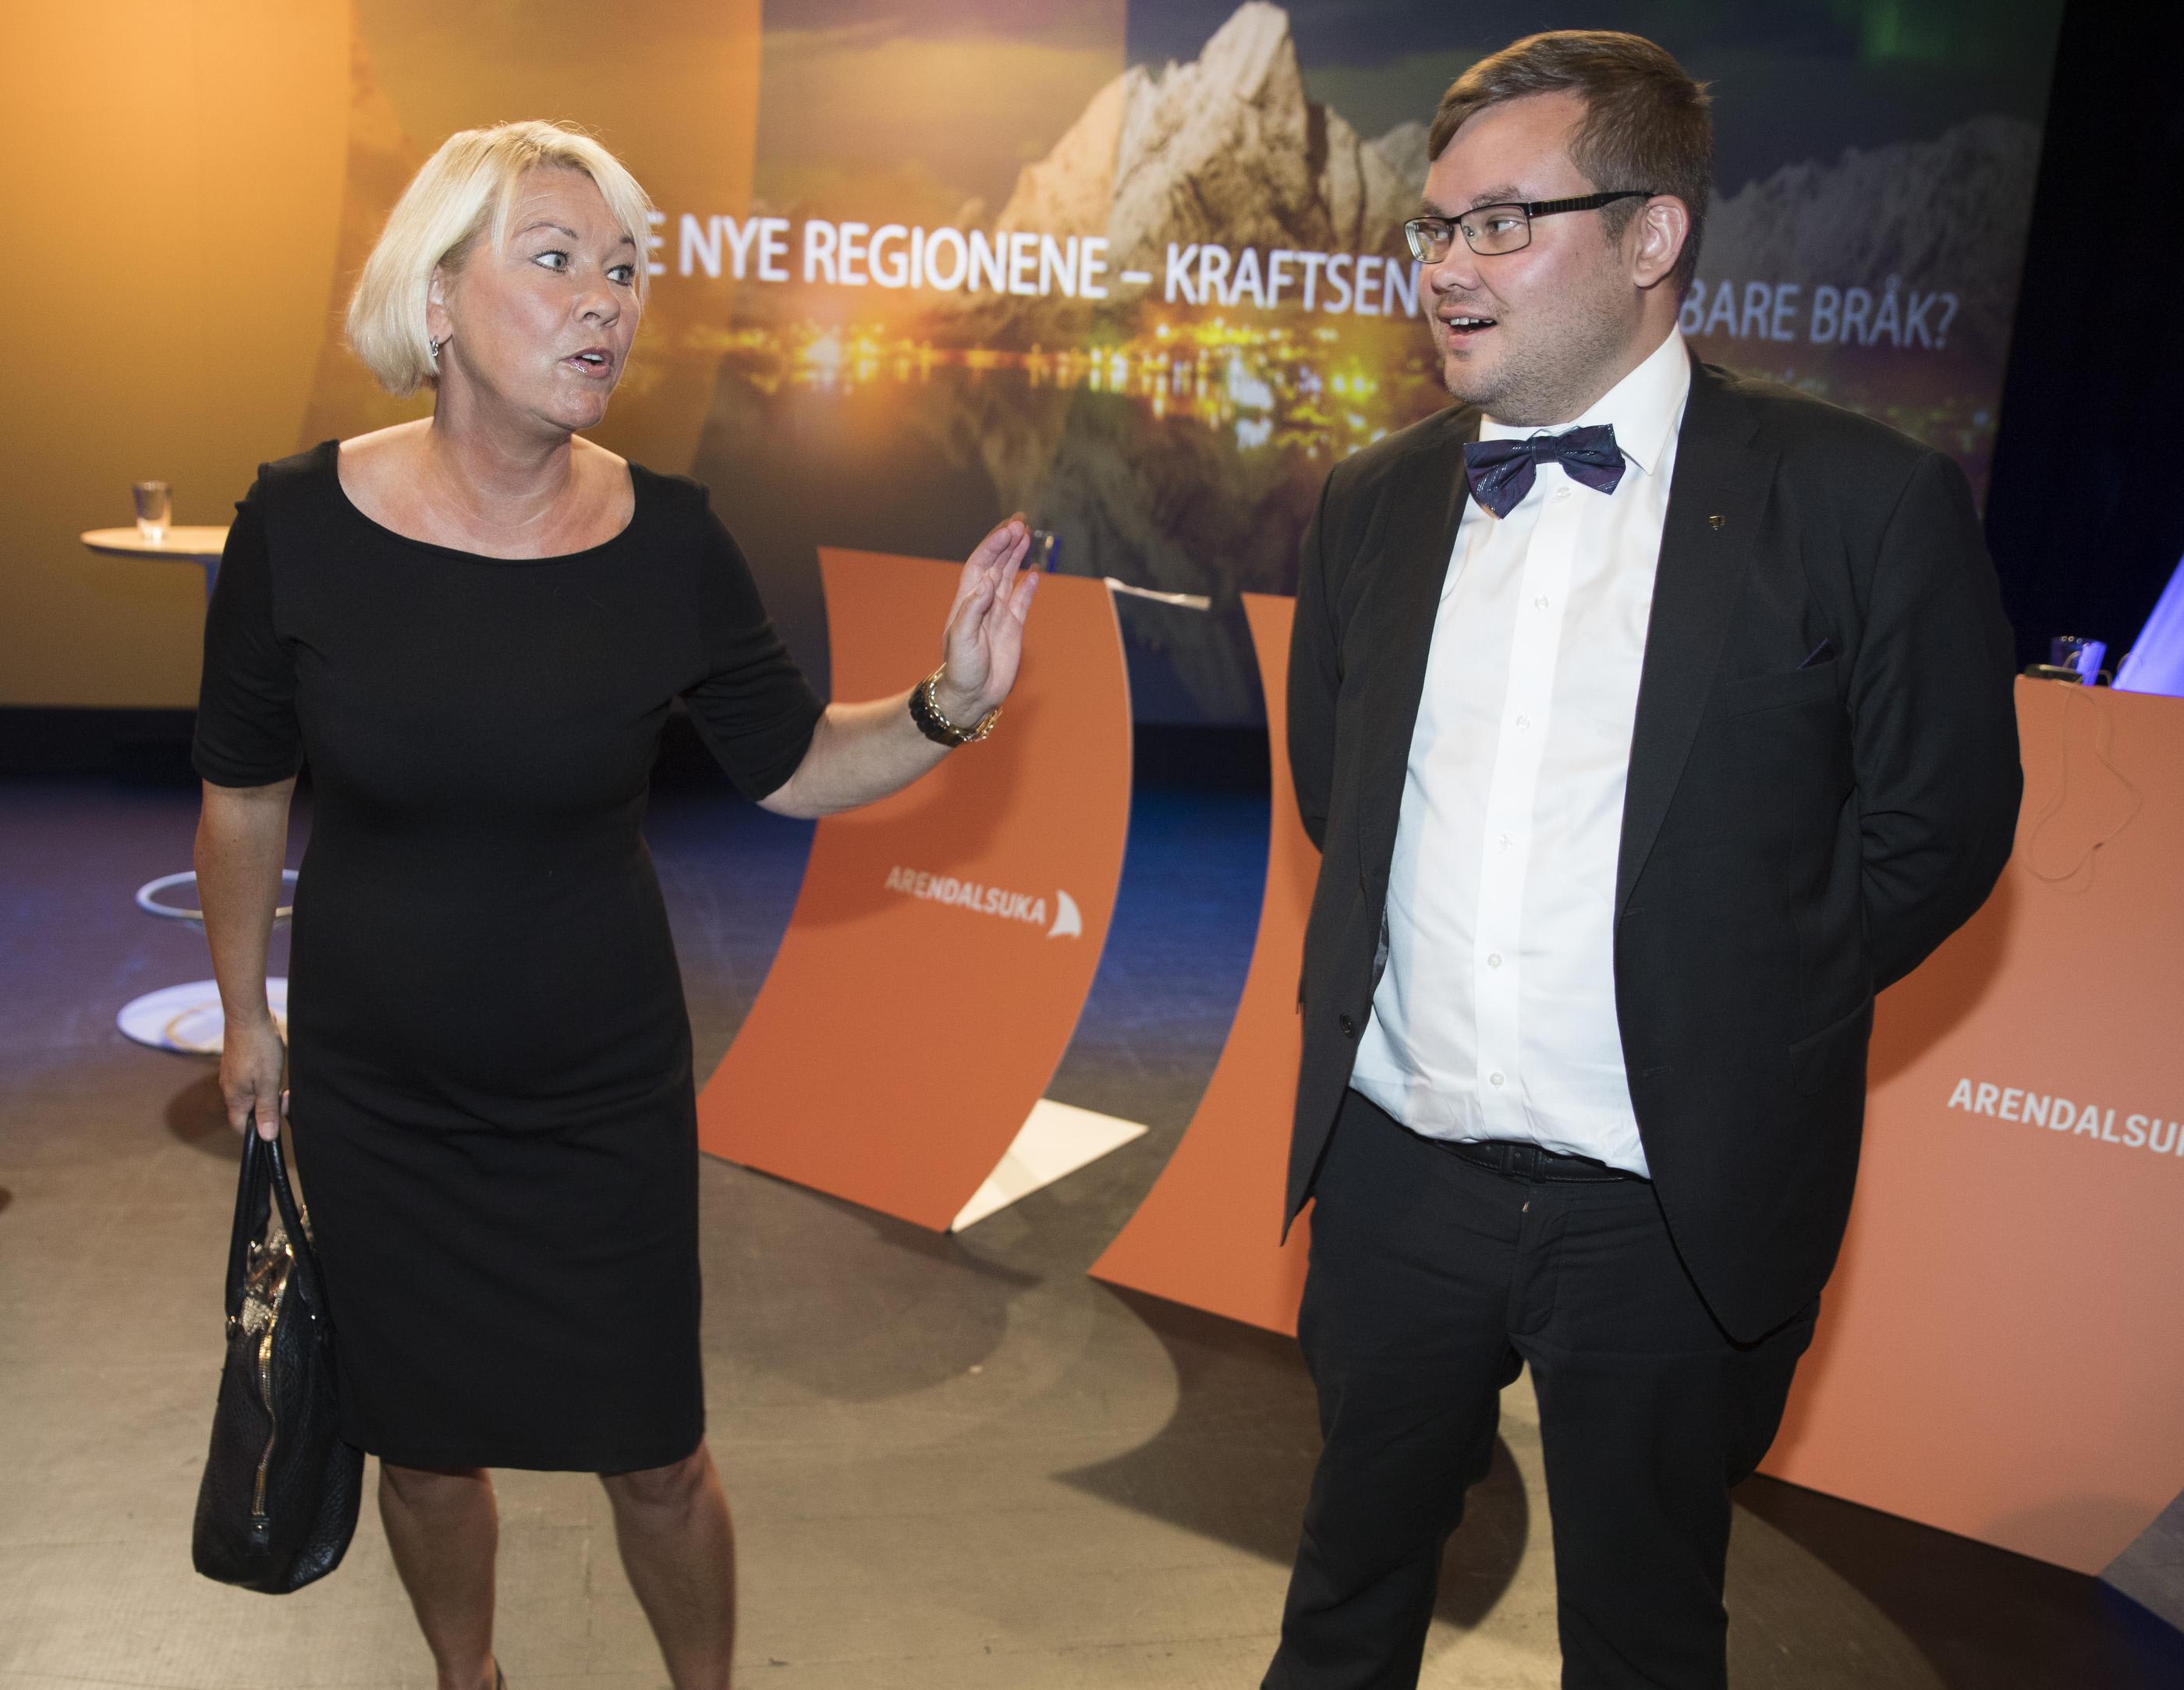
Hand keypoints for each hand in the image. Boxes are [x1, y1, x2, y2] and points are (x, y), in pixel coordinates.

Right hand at [219, 1011, 287, 1141]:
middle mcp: (229, 1089)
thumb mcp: (268, 1083)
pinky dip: (264, 1081)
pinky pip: (250, 1081)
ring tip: (279, 1080)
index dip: (259, 1129)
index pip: (241, 1127)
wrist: (248, 1017)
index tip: (277, 1116)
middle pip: (248, 1111)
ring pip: (251, 1095)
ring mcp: (232, 1076)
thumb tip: (266, 1137)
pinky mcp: (237, 1064)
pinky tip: (273, 1069)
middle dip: (268, 1108)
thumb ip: (266, 1110)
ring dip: (267, 1093)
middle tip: (285, 1095)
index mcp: (234, 1098)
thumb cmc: (259, 1049)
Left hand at [934, 515, 1039, 723]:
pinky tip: (1036, 571)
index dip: (994, 544)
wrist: (972, 695)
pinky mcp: (1013, 627)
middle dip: (1007, 542)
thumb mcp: (961, 637)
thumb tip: (989, 581)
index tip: (1009, 530)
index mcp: (968, 600)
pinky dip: (1029, 585)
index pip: (981, 563)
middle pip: (996, 564)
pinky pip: (1023, 600)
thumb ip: (974, 608)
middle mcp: (984, 602)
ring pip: (1010, 577)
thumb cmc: (961, 669)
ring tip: (1027, 536)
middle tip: (1021, 522)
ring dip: (1017, 556)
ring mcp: (999, 614)